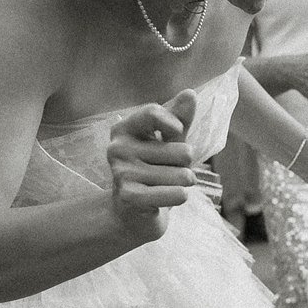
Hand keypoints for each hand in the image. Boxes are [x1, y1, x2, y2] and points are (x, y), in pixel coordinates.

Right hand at [107, 91, 198, 243]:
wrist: (134, 213)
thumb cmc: (155, 170)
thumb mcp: (169, 142)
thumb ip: (179, 119)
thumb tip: (190, 93)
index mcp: (124, 129)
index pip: (154, 113)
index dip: (176, 125)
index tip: (177, 134)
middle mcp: (117, 148)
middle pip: (181, 151)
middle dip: (186, 165)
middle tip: (170, 172)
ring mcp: (121, 173)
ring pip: (182, 175)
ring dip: (183, 183)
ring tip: (167, 186)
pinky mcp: (130, 197)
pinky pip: (177, 194)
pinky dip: (181, 197)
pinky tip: (170, 198)